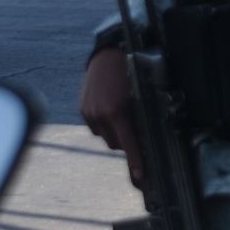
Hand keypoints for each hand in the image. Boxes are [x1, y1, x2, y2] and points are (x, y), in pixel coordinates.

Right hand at [80, 48, 144, 187]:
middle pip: (116, 144)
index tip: (140, 174)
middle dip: (126, 142)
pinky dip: (104, 124)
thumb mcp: (141, 94)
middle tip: (136, 132)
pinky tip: (111, 109)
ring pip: (105, 136)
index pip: (128, 143)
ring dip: (114, 132)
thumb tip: (147, 136)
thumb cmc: (131, 73)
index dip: (135, 160)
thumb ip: (141, 116)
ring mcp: (89, 113)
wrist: (108, 55)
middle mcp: (101, 115)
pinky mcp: (82, 110)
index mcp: (118, 111)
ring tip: (123, 115)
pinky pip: (95, 127)